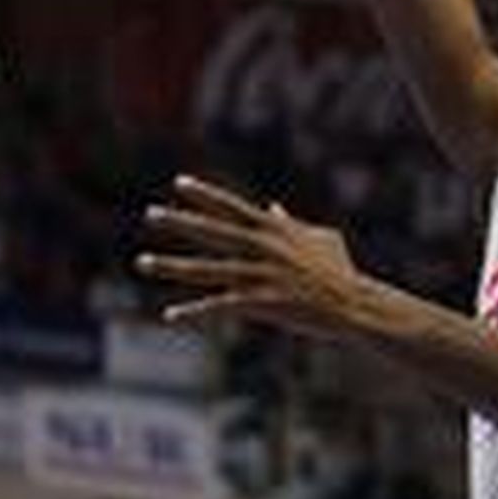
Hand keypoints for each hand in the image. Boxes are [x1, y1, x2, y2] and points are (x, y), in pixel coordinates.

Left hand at [138, 175, 362, 336]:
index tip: (179, 183)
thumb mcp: (321, 239)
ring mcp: (262, 275)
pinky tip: (170, 315)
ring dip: (172, 266)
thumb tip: (274, 207)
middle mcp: (264, 248)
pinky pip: (221, 306)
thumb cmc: (339, 273)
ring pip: (208, 269)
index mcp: (275, 231)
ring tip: (142, 262)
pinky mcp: (263, 302)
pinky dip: (195, 311)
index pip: (233, 206)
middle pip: (214, 232)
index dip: (206, 194)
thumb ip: (292, 223)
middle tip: (149, 213)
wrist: (355, 305)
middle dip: (180, 222)